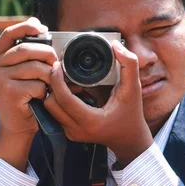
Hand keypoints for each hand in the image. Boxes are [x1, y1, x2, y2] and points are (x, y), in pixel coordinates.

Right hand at [0, 17, 57, 170]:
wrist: (17, 128)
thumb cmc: (23, 99)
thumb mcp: (20, 73)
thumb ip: (26, 56)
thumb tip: (43, 31)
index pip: (8, 34)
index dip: (26, 26)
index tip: (42, 27)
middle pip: (26, 49)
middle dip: (47, 54)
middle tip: (56, 63)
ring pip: (35, 68)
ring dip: (49, 76)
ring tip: (51, 84)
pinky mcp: (9, 93)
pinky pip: (37, 85)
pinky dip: (45, 91)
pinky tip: (41, 98)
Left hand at [44, 40, 152, 166]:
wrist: (130, 139)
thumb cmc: (132, 114)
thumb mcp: (134, 88)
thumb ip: (129, 65)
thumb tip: (116, 46)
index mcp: (90, 120)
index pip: (62, 98)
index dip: (56, 79)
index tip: (58, 65)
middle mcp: (77, 130)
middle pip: (50, 103)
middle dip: (53, 85)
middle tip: (63, 72)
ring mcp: (72, 133)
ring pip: (50, 109)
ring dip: (55, 93)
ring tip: (70, 82)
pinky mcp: (69, 133)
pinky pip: (56, 114)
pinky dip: (60, 101)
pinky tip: (73, 93)